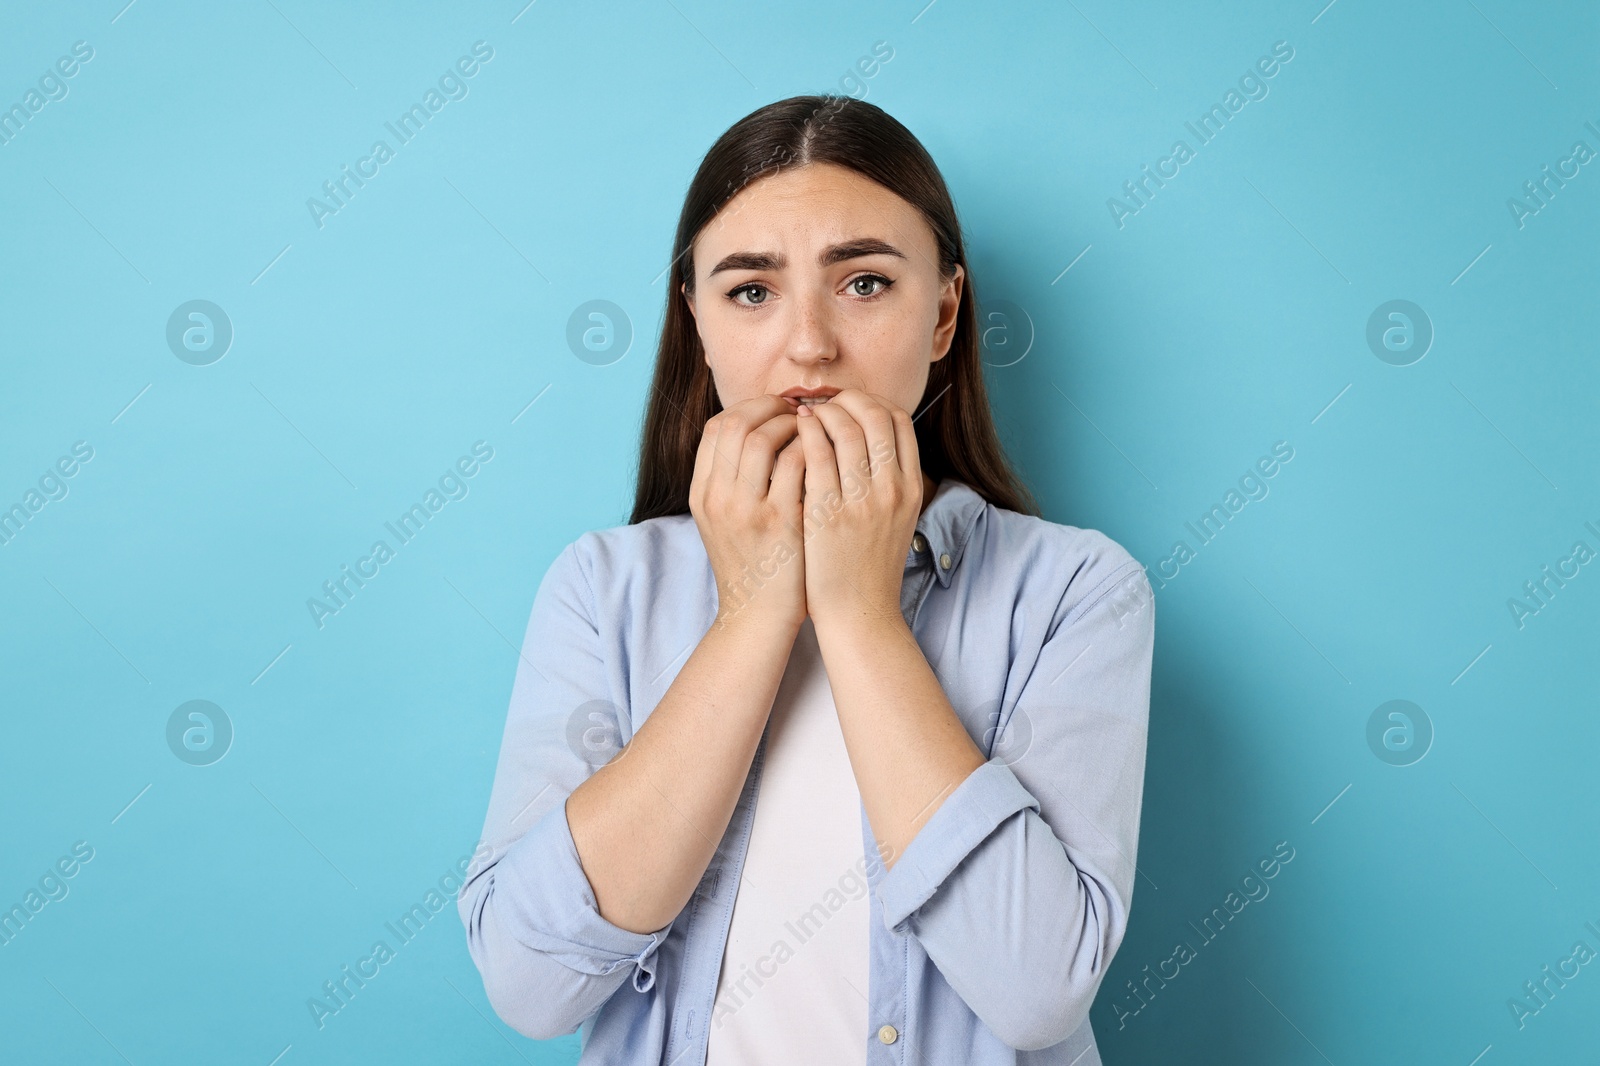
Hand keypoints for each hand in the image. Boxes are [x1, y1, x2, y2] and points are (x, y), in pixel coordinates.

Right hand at [689, 395, 806, 630]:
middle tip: (800, 411)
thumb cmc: (754, 566)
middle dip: (771, 408)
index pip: (716, 428)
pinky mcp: (778, 523)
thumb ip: (735, 480)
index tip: (775, 410)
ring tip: (814, 431)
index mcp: (702, 494)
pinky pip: (795, 465)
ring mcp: (745, 510)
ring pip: (762, 439)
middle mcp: (717, 498)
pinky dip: (812, 449)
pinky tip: (827, 454)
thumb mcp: (727, 521)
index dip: (748, 409)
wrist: (759, 617)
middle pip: (735, 425)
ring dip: (792, 425)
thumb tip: (760, 431)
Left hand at [793, 389, 922, 627]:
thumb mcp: (896, 520)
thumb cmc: (868, 568)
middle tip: (823, 402)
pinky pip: (817, 455)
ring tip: (805, 414)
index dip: (872, 401)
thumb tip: (869, 441)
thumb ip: (888, 482)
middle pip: (875, 416)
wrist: (859, 614)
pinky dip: (805, 433)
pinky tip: (794, 432)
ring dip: (822, 411)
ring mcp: (863, 501)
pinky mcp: (829, 513)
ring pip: (846, 428)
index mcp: (911, 488)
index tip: (849, 404)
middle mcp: (892, 490)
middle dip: (846, 399)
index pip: (900, 421)